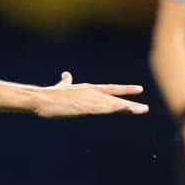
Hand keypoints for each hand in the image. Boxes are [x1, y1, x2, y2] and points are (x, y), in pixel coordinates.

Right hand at [32, 71, 147, 117]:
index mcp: (86, 88)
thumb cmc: (47, 96)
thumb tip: (66, 74)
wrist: (39, 99)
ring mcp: (89, 99)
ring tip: (142, 110)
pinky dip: (117, 108)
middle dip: (130, 100)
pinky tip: (127, 108)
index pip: (109, 88)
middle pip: (114, 96)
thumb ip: (65, 82)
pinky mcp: (86, 106)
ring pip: (113, 103)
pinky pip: (106, 108)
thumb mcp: (59, 88)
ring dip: (128, 107)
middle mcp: (91, 92)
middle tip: (145, 107)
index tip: (138, 89)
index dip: (123, 90)